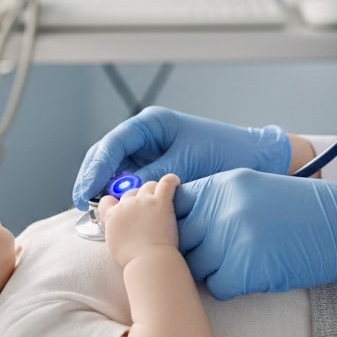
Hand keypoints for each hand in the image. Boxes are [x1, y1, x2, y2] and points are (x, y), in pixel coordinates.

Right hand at [72, 106, 291, 209]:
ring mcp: (151, 151)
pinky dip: (121, 195)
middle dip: (93, 178)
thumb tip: (123, 193)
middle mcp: (147, 135)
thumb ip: (154, 177)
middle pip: (108, 155)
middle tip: (82, 203)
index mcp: (152, 124)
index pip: (114, 143)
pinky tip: (114, 212)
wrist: (254, 159)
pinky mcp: (157, 168)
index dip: (96, 167)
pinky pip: (131, 180)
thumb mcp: (186, 166)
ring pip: (116, 169)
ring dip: (104, 188)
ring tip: (93, 211)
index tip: (87, 190)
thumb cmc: (224, 153)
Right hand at [99, 174, 179, 268]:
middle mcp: (126, 204)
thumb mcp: (115, 244)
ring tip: (160, 197)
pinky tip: (175, 181)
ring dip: (153, 190)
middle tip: (146, 210)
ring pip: (148, 186)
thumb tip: (121, 228)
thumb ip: (115, 230)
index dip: (115, 203)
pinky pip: (166, 183)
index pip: (107, 201)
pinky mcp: (160, 202)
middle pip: (130, 193)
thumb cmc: (132, 259)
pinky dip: (171, 180)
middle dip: (136, 198)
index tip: (122, 208)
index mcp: (112, 215)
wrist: (148, 261)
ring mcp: (143, 201)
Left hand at [173, 169, 336, 299]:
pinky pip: (217, 286)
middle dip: (190, 250)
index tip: (188, 234)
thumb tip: (179, 222)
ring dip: (210, 270)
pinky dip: (229, 286)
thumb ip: (216, 200)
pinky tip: (249, 276)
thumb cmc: (298, 209)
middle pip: (180, 237)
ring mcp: (233, 237)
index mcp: (222, 185)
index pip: (175, 205)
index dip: (177, 223)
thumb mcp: (252, 188)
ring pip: (195, 265)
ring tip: (235, 264)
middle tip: (211, 255)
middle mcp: (222, 207)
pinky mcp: (247, 268)